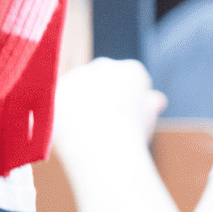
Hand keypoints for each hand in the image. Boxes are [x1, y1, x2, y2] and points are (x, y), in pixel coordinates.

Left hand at [52, 57, 167, 152]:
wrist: (100, 146)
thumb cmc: (130, 137)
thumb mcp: (148, 120)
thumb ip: (149, 105)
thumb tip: (156, 100)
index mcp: (133, 70)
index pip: (132, 83)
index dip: (132, 104)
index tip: (130, 123)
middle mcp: (104, 65)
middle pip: (104, 82)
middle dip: (105, 99)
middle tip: (108, 128)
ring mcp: (77, 74)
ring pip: (80, 90)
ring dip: (81, 105)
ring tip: (88, 133)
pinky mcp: (55, 89)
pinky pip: (60, 102)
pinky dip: (63, 115)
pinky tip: (70, 131)